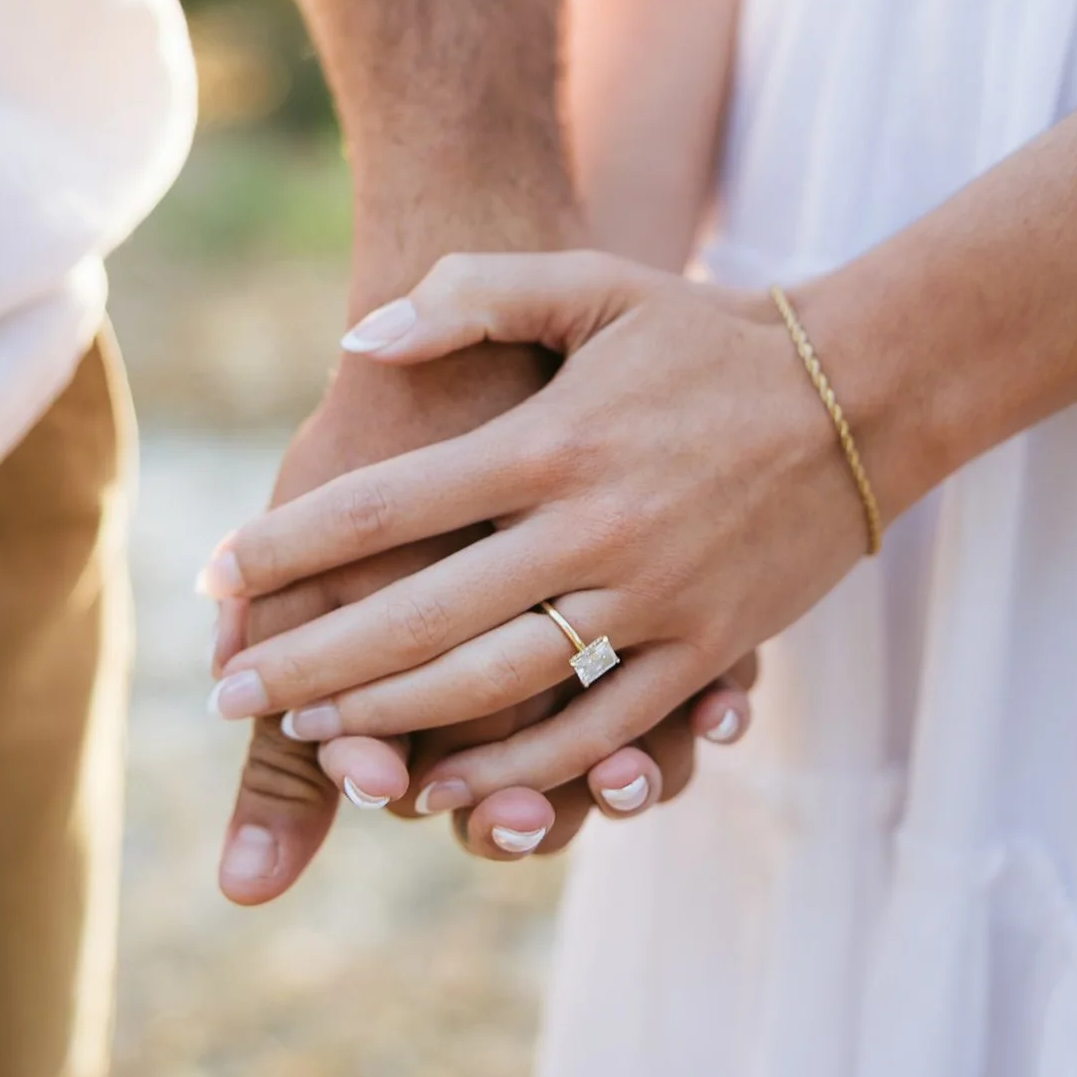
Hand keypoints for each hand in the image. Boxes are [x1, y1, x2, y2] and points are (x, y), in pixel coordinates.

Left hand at [210, 328, 755, 894]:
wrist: (862, 390)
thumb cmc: (707, 333)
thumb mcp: (591, 284)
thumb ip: (472, 296)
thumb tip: (357, 338)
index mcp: (550, 442)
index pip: (384, 508)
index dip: (288, 549)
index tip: (215, 579)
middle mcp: (594, 528)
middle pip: (421, 618)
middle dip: (314, 663)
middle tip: (234, 694)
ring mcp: (656, 597)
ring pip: (501, 690)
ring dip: (396, 723)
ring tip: (316, 737)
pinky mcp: (709, 647)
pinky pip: (604, 732)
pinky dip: (523, 773)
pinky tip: (455, 792)